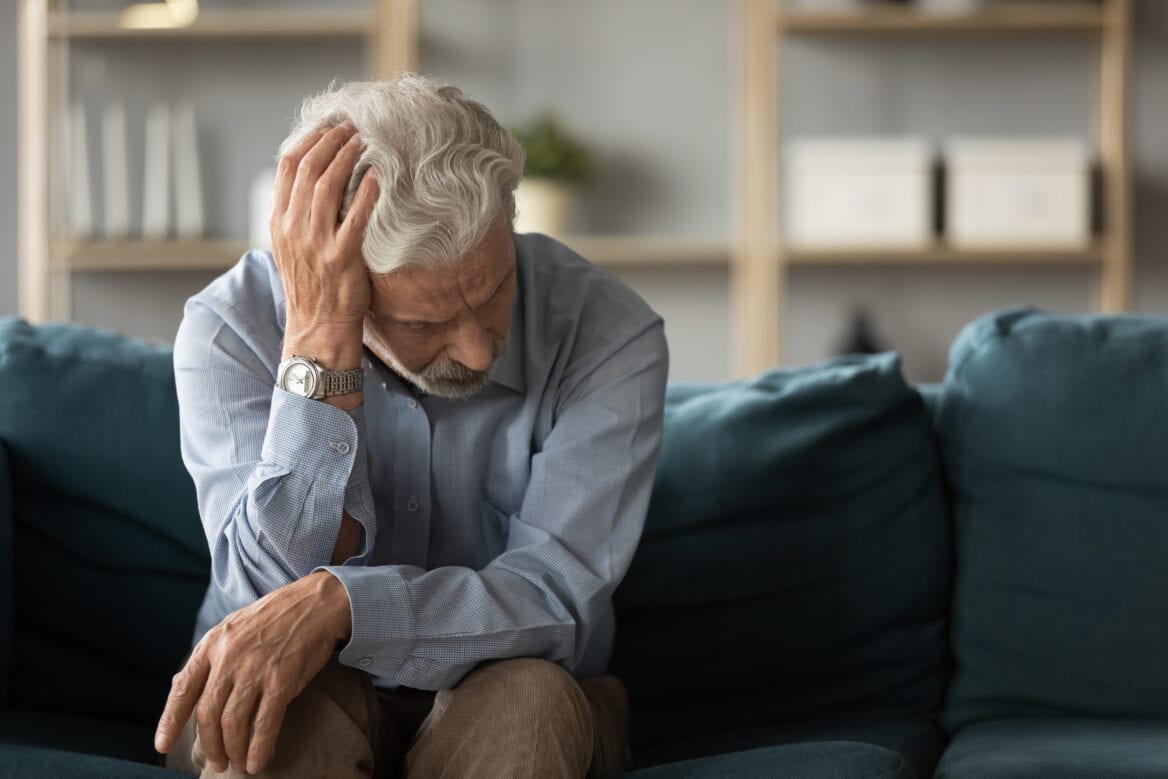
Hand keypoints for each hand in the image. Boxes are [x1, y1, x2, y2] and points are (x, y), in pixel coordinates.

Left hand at [154, 572, 351, 774]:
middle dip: (210, 745)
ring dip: (233, 751)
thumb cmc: (275, 617)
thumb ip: (213, 657)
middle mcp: (229, 657)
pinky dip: (259, 748)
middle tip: (218, 762)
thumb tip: (189, 689)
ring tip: (238, 764)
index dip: (170, 720)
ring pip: (233, 723)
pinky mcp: (282, 680)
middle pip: (208, 714)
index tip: (162, 745)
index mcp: (212, 644)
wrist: (315, 603)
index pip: (183, 688)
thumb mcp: (233, 628)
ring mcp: (255, 669)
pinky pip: (264, 723)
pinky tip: (257, 761)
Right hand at [270, 120, 378, 340]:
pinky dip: (366, 192)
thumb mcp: (291, 245)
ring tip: (364, 140)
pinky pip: (355, 216)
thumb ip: (296, 212)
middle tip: (352, 126)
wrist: (318, 325)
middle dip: (331, 141)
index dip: (309, 140)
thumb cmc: (312, 283)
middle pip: (308, 169)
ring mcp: (315, 242)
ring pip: (327, 186)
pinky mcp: (341, 257)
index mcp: (279, 220)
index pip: (287, 166)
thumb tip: (311, 177)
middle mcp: (293, 227)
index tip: (329, 126)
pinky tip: (378, 175)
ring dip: (347, 158)